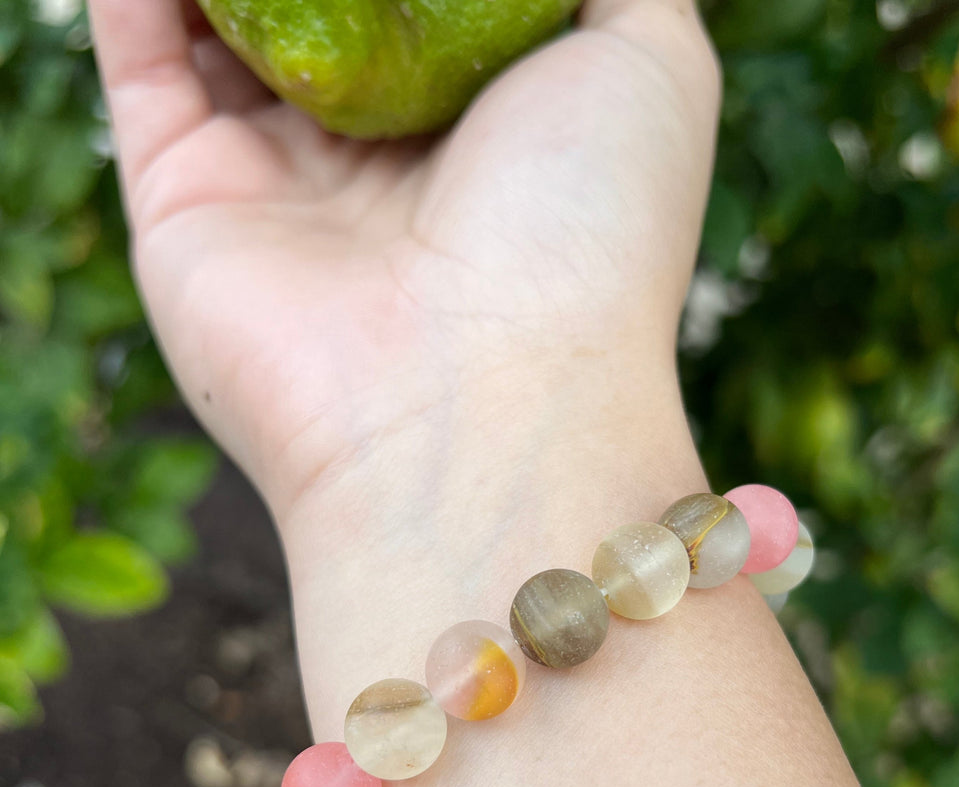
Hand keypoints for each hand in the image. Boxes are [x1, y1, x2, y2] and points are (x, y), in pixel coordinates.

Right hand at [88, 0, 719, 524]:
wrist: (480, 404)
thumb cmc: (588, 233)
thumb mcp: (649, 66)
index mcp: (487, 134)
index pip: (428, 7)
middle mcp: (382, 166)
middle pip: (326, 15)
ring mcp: (279, 189)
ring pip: (225, 29)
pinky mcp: (186, 205)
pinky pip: (139, 62)